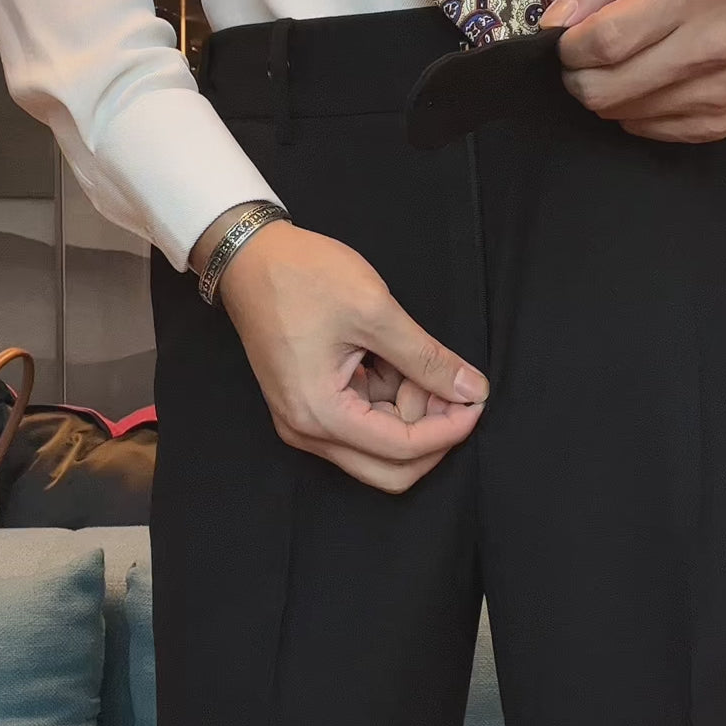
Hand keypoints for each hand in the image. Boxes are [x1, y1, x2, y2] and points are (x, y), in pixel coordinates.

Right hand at [207, 219, 488, 493]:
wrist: (250, 257)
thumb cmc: (303, 276)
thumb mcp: (375, 311)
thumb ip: (427, 358)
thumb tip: (471, 389)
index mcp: (320, 414)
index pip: (401, 450)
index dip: (449, 430)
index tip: (476, 399)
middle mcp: (308, 432)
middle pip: (391, 469)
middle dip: (431, 434)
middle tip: (452, 390)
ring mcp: (305, 422)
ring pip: (379, 449)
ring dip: (411, 417)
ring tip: (418, 363)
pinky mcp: (309, 406)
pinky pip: (362, 426)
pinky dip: (390, 403)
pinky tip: (397, 364)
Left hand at [539, 0, 725, 142]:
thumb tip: (553, 24)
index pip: (606, 40)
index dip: (571, 48)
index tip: (567, 42)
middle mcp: (712, 43)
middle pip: (606, 87)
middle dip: (579, 77)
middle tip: (583, 61)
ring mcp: (717, 91)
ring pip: (621, 113)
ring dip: (606, 94)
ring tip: (621, 67)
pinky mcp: (718, 123)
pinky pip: (646, 130)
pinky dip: (633, 110)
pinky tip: (649, 83)